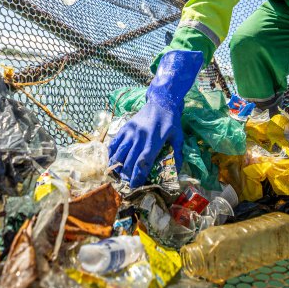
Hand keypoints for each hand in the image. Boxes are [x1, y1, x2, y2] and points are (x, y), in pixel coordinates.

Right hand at [108, 50, 202, 187]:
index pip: (143, 161)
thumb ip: (177, 153)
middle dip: (126, 175)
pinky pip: (114, 142)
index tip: (135, 186)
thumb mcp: (178, 137)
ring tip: (116, 176)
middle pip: (130, 160)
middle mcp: (140, 137)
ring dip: (116, 166)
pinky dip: (111, 153)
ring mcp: (131, 132)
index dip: (138, 175)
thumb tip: (177, 171)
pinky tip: (111, 161)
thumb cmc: (170, 121)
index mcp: (154, 141)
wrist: (161, 102)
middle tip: (125, 186)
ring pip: (119, 152)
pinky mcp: (125, 127)